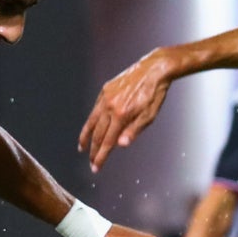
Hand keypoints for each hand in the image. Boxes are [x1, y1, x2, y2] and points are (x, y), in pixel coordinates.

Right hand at [79, 51, 174, 169]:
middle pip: (97, 134)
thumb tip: (120, 145)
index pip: (107, 142)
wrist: (154, 69)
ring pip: (92, 121)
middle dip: (93, 151)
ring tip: (82, 148)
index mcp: (121, 115)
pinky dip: (91, 121)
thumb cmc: (155, 93)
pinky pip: (95, 109)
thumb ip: (133, 131)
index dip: (100, 156)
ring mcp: (105, 97)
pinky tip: (91, 127)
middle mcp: (110, 106)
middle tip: (91, 162)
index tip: (96, 167)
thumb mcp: (149, 116)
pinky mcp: (105, 90)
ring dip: (86, 137)